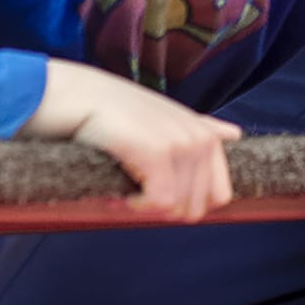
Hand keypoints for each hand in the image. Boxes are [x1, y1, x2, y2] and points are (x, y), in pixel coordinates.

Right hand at [28, 59, 240, 222]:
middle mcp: (201, 138)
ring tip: (120, 183)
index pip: (218, 196)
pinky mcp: (159, 151)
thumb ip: (198, 128)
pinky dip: (134, 206)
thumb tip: (233, 134)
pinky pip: (161, 202)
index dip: (181, 204)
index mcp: (205, 134)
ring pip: (178, 208)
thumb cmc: (111, 112)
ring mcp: (183, 143)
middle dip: (161, 209)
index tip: (150, 192)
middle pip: (196, 208)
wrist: (71, 96)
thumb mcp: (162, 119)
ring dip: (143, 207)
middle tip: (131, 188)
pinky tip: (116, 189)